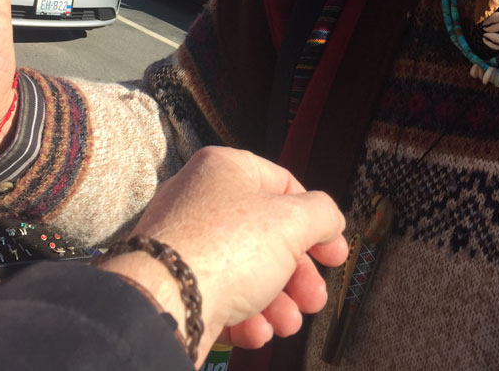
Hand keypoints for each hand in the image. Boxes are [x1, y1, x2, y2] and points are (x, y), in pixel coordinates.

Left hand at [99, 147, 347, 362]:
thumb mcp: (292, 221)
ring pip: (246, 271)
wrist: (163, 301)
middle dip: (298, 274)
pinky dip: (245, 315)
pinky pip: (219, 295)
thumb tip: (329, 219)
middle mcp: (201, 199)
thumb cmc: (227, 248)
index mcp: (225, 168)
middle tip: (314, 300)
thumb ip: (321, 214)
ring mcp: (185, 243)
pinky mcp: (176, 283)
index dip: (315, 220)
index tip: (335, 254)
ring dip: (277, 301)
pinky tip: (258, 331)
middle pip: (267, 235)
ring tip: (289, 323)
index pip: (283, 184)